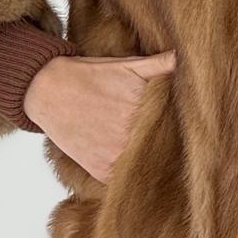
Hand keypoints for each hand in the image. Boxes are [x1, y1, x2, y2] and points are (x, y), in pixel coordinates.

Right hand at [24, 48, 177, 182]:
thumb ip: (160, 63)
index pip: (177, 127)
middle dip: (168, 146)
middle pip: (162, 148)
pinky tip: (132, 166)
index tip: (189, 130)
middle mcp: (131, 135)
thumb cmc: (90, 75)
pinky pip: (123, 181)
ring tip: (155, 157)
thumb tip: (184, 55)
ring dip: (150, 162)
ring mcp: (115, 155)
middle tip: (174, 145)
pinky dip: (128, 175)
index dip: (184, 128)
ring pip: (145, 165)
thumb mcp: (128, 65)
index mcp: (144, 109)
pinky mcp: (100, 169)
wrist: (48, 90)